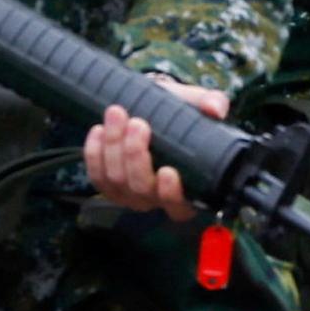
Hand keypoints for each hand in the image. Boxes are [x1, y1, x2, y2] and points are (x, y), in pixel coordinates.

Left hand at [87, 81, 229, 220]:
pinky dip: (94, 153)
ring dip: (113, 147)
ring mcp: (130, 193)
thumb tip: (215, 108)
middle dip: (135, 155)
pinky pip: (96, 176)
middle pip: (142, 189)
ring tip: (117, 115)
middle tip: (138, 123)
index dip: (171, 194)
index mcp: (188, 190)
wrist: (151, 107)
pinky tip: (98, 130)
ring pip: (117, 180)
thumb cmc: (178, 113)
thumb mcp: (197, 105)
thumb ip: (212, 103)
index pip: (180, 207)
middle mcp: (157, 198)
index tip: (168, 170)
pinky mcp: (107, 184)